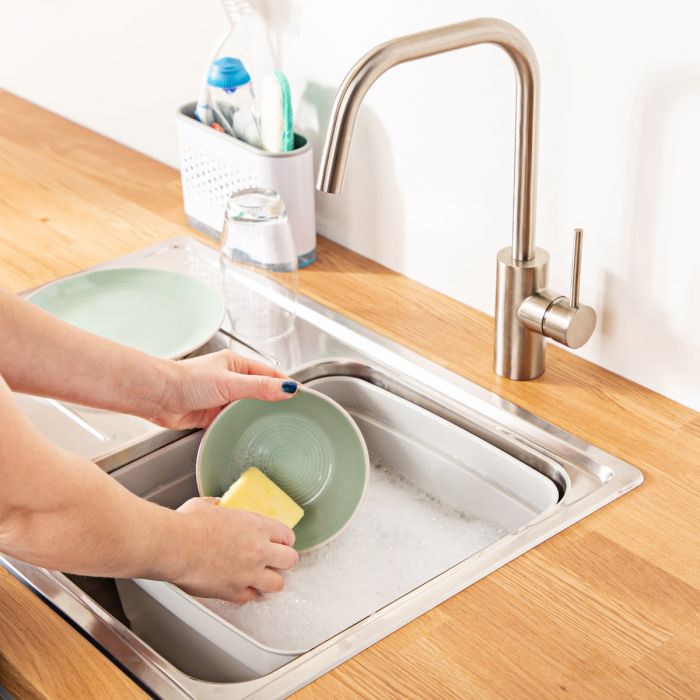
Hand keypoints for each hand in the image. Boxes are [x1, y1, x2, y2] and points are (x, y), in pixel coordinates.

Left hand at [152, 350, 297, 428]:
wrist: (158, 396)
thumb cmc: (186, 381)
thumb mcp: (230, 383)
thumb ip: (259, 388)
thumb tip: (287, 389)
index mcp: (236, 364)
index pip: (270, 374)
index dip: (286, 384)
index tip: (301, 395)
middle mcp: (230, 379)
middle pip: (260, 391)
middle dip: (274, 401)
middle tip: (293, 414)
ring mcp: (222, 397)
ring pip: (247, 407)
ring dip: (256, 415)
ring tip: (275, 426)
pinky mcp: (212, 414)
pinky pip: (233, 421)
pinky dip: (241, 426)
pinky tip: (249, 432)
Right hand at [174, 497, 298, 602]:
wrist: (176, 546)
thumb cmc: (188, 524)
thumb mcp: (206, 505)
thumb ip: (217, 505)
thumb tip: (215, 504)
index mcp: (256, 526)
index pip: (287, 536)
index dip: (284, 541)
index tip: (279, 543)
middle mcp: (258, 550)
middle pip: (290, 560)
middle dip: (285, 561)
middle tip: (276, 562)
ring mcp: (249, 573)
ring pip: (278, 584)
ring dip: (271, 581)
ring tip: (263, 578)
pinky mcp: (234, 592)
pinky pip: (251, 597)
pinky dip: (248, 594)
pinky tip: (242, 588)